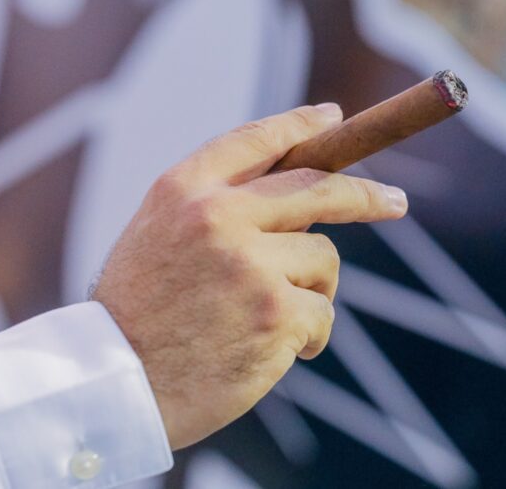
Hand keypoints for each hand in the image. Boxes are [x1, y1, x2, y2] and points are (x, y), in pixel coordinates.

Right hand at [91, 104, 407, 448]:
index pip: (257, 140)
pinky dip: (310, 336)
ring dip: (311, 290)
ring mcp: (250, 263)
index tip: (334, 118)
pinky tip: (274, 352)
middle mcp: (218, 216)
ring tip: (269, 321)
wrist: (111, 388)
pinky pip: (323, 312)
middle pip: (317, 187)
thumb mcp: (158, 235)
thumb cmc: (137, 315)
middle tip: (394, 201)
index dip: (302, 124)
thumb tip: (295, 185)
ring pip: (323, 257)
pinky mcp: (277, 312)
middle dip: (364, 195)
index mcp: (183, 190)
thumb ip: (214, 204)